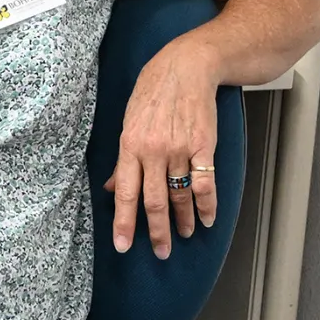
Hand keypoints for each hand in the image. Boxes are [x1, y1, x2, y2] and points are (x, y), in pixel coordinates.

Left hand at [107, 37, 220, 257]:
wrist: (185, 68)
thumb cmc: (152, 91)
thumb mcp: (128, 120)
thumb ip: (123, 159)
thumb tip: (111, 187)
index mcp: (130, 144)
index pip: (125, 192)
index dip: (124, 222)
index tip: (122, 245)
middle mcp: (153, 151)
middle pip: (154, 201)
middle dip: (157, 232)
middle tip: (161, 252)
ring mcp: (180, 150)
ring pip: (180, 196)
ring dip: (183, 220)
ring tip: (184, 234)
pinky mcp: (203, 147)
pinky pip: (205, 184)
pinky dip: (207, 206)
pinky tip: (207, 219)